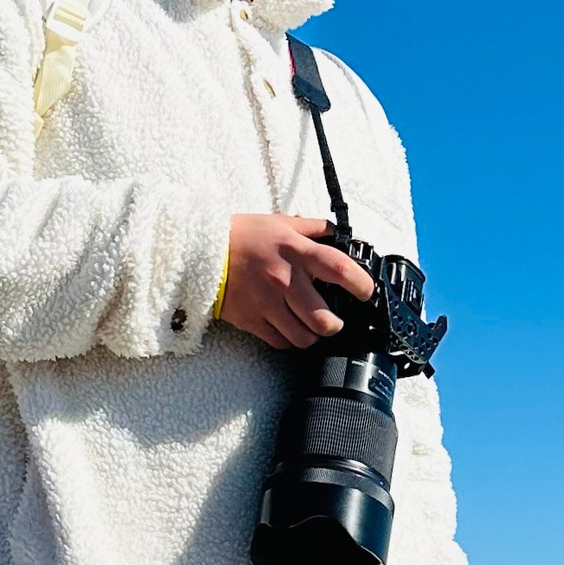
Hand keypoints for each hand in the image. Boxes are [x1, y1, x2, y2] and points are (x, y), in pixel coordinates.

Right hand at [221, 214, 376, 348]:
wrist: (198, 250)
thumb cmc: (241, 235)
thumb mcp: (280, 222)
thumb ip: (312, 228)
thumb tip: (340, 234)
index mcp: (295, 251)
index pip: (338, 268)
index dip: (360, 283)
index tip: (365, 292)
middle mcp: (284, 279)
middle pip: (323, 319)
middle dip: (335, 325)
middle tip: (334, 320)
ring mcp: (266, 303)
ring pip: (303, 337)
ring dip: (312, 335)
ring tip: (311, 327)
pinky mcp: (250, 320)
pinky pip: (279, 341)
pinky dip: (288, 339)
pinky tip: (288, 328)